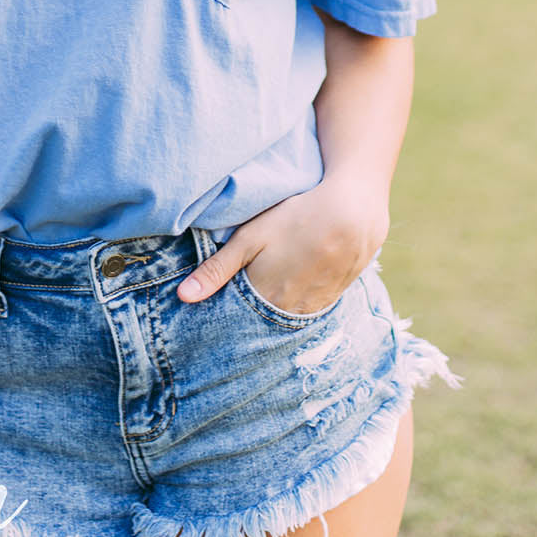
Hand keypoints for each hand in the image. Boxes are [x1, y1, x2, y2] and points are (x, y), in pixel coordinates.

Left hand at [177, 174, 389, 312]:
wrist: (352, 213)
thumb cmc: (296, 218)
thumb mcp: (250, 238)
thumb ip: (217, 269)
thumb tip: (183, 297)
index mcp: (265, 299)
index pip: (238, 321)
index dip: (226, 316)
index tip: (213, 315)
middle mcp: (290, 311)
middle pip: (262, 323)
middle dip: (249, 317)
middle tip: (241, 299)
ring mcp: (315, 307)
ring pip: (286, 319)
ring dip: (274, 312)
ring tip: (266, 293)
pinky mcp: (333, 297)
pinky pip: (309, 311)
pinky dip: (296, 304)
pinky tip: (292, 286)